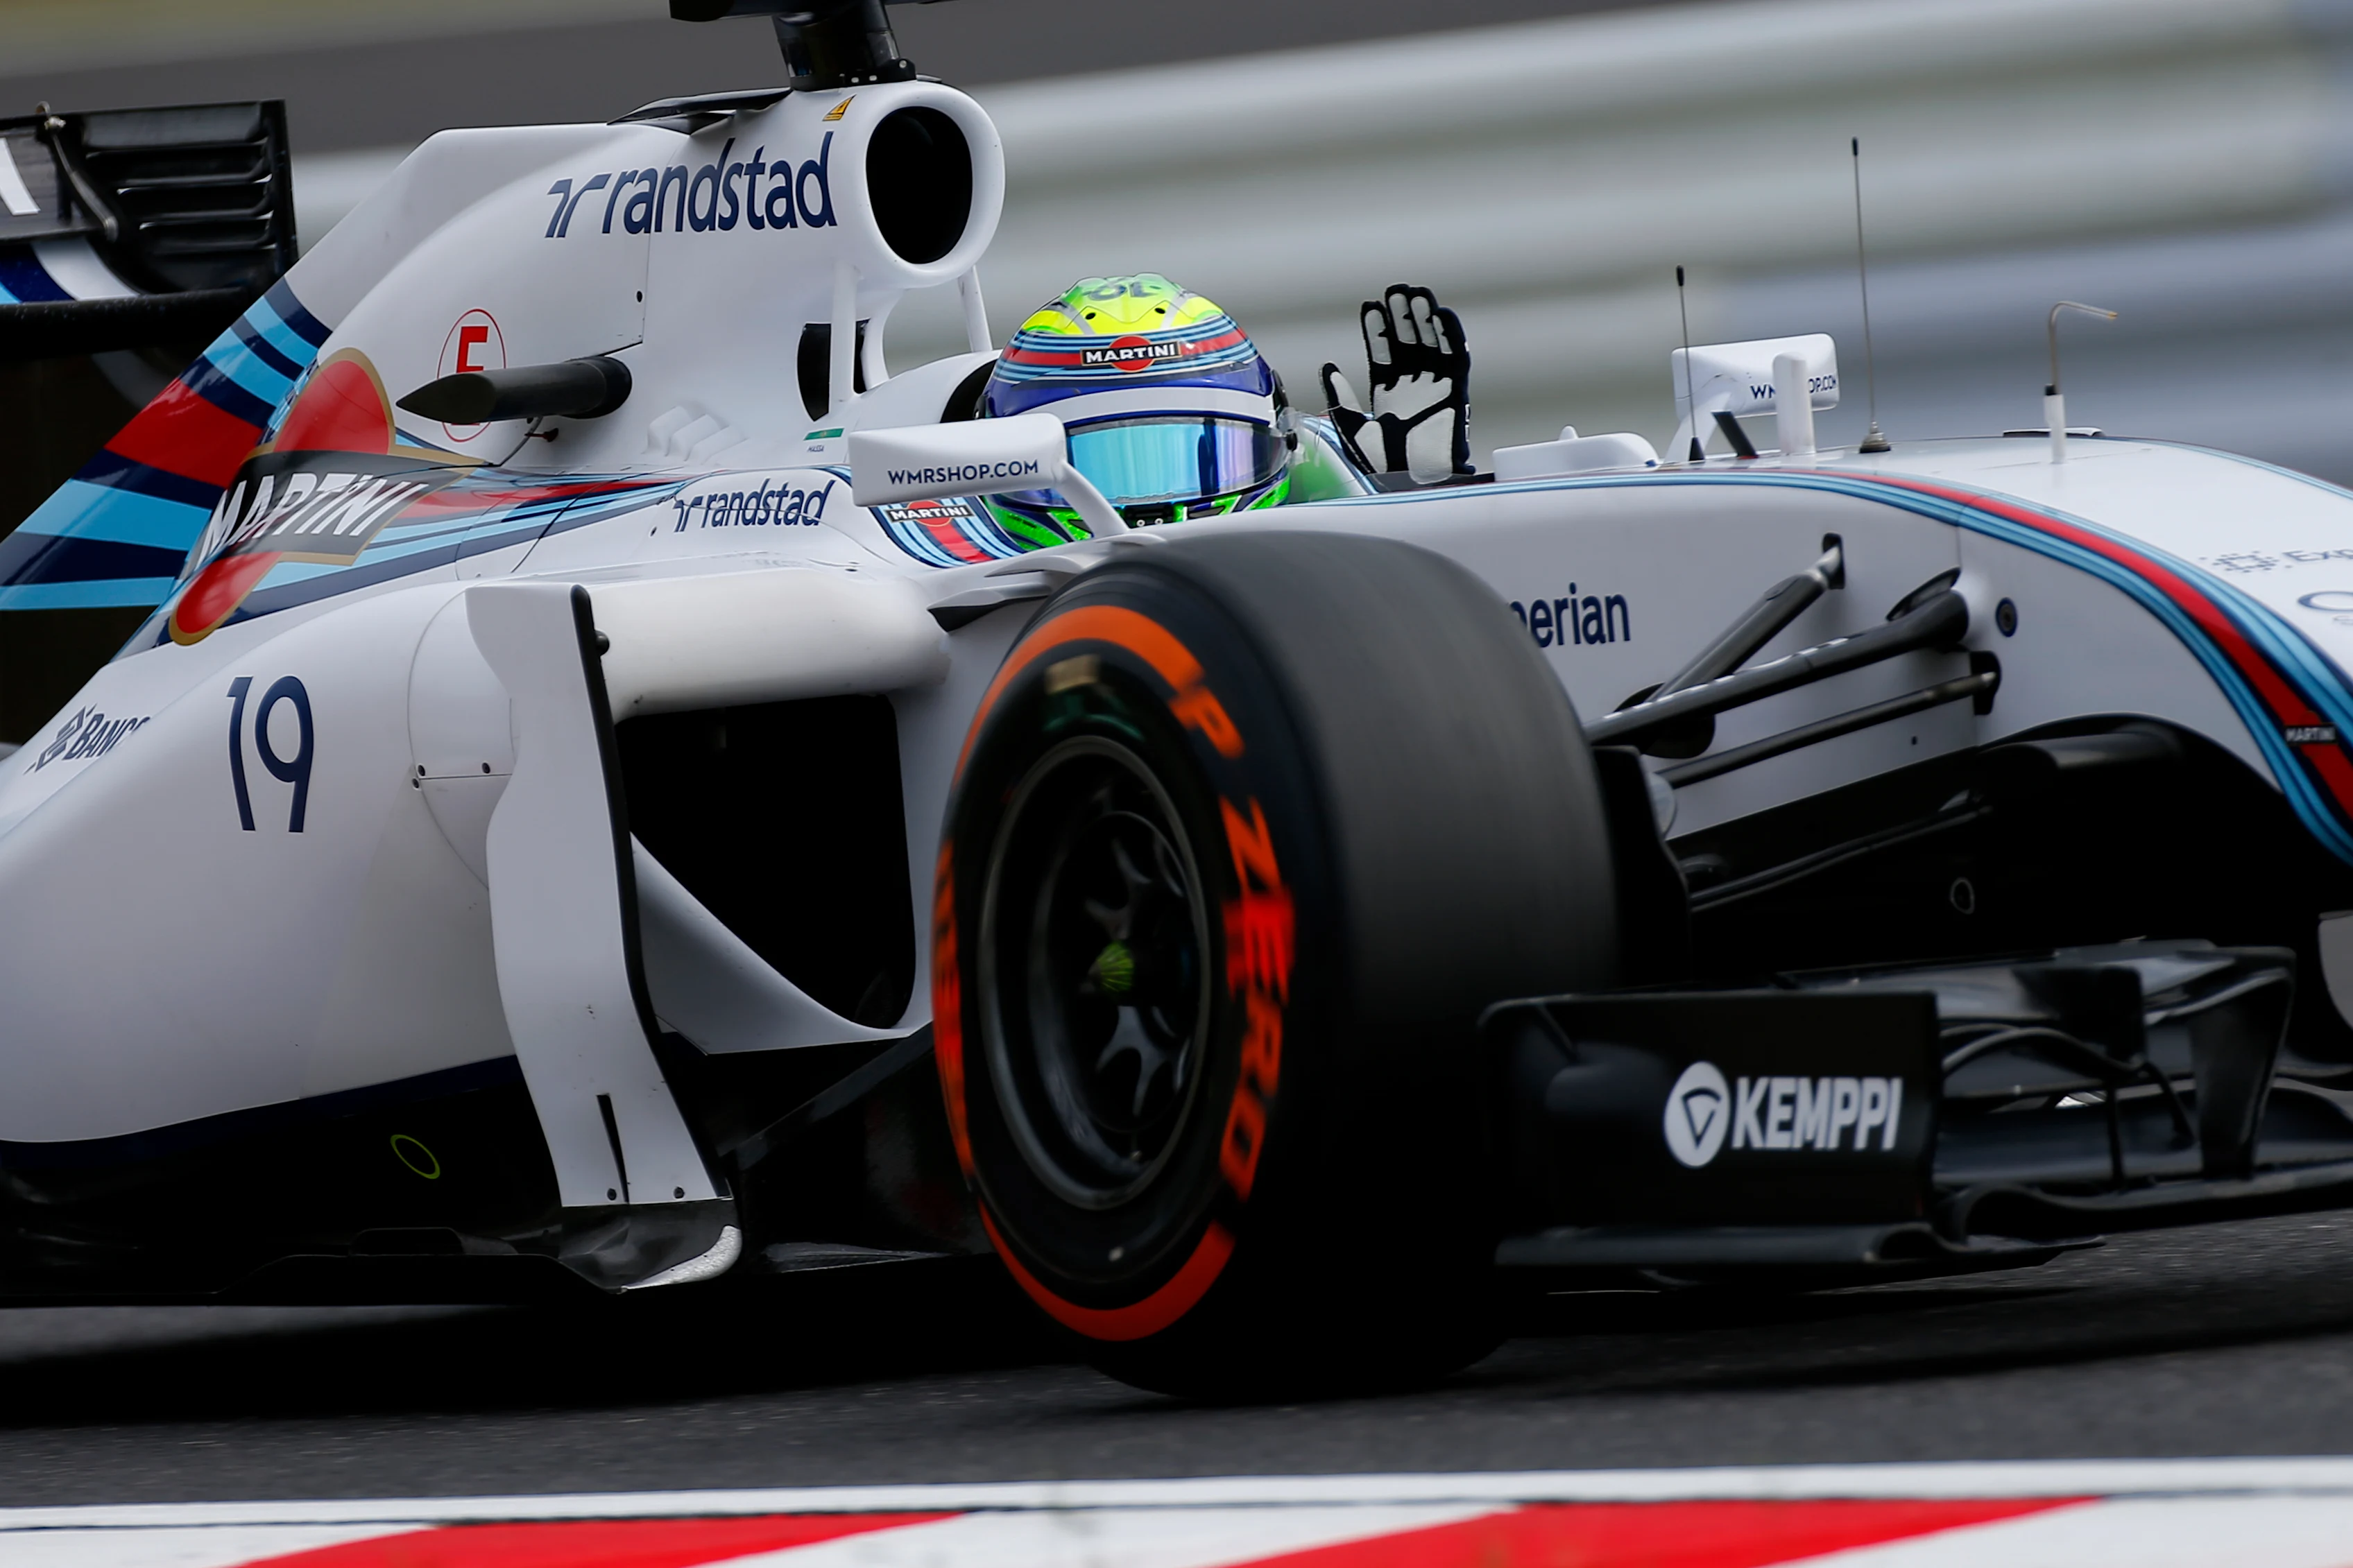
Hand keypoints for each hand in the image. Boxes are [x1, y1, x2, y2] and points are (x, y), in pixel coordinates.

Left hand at [1319, 284, 1472, 482]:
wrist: (1413, 481)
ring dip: (1424, 318)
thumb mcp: (1352, 429)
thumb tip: (1327, 366)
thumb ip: (1341, 398)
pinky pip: (1456, 357)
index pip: (1383, 352)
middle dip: (1401, 316)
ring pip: (1431, 343)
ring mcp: (1434, 386)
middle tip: (1394, 290)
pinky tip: (1441, 314)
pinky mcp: (1455, 391)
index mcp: (1387, 392)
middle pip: (1408, 341)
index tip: (1370, 306)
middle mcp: (1411, 385)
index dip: (1377, 329)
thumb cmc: (1384, 465)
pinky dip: (1451, 335)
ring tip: (1415, 294)